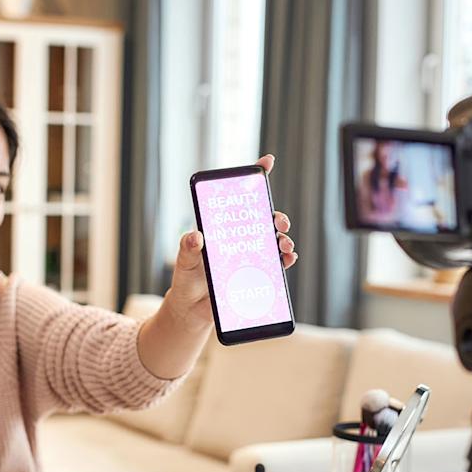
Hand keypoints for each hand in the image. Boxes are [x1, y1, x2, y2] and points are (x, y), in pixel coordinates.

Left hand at [164, 154, 298, 329]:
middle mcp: (240, 238)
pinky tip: (288, 259)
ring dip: (283, 239)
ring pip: (273, 241)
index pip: (239, 198)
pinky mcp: (257, 275)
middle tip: (277, 222)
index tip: (266, 162)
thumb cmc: (186, 281)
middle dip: (276, 216)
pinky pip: (276, 264)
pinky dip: (285, 260)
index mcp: (222, 228)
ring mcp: (250, 256)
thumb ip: (187, 249)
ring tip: (284, 244)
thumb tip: (195, 236)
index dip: (254, 178)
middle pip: (263, 219)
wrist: (192, 310)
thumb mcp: (184, 263)